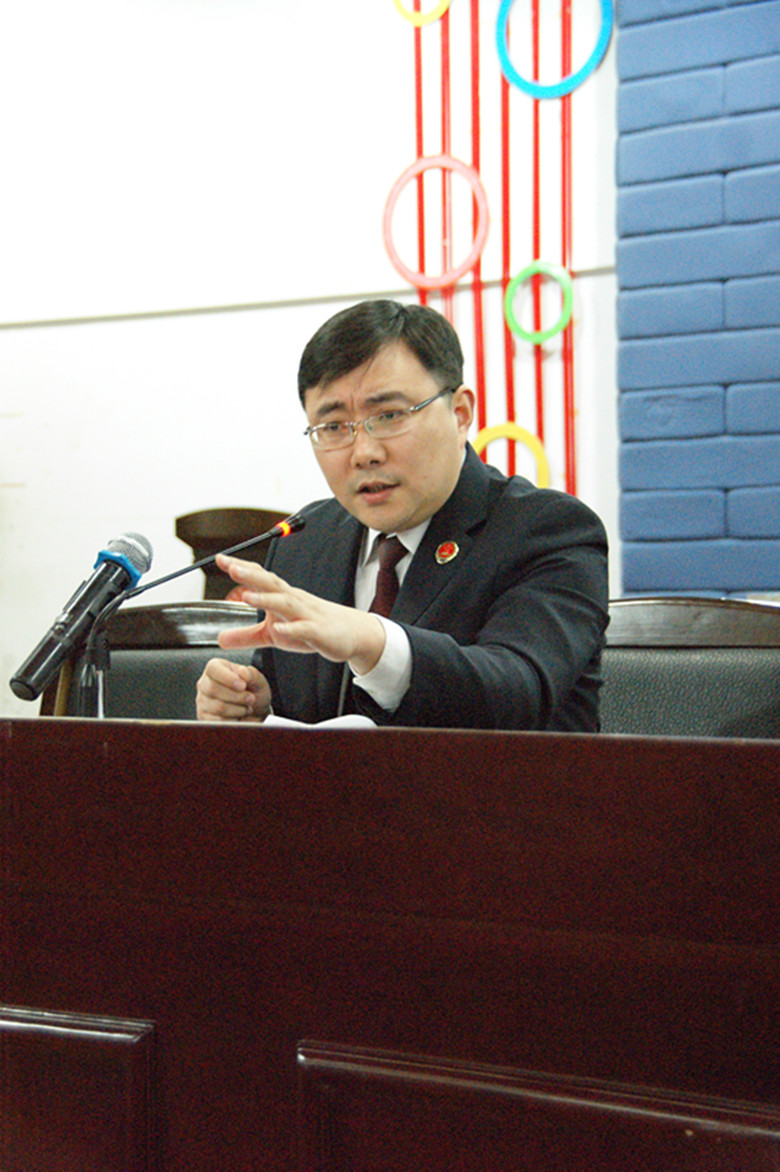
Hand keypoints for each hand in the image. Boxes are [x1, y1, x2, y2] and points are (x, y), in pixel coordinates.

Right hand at [196, 657, 271, 721]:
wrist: (254, 708)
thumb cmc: (253, 690)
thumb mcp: (257, 680)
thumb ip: (251, 674)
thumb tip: (242, 672)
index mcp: (215, 667)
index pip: (213, 669)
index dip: (228, 678)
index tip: (243, 686)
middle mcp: (204, 683)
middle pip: (213, 689)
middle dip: (237, 696)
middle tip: (251, 699)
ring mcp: (202, 701)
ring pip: (218, 707)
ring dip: (238, 709)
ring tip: (247, 707)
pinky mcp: (204, 717)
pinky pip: (218, 721)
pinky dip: (233, 720)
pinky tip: (239, 716)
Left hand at [214, 554, 385, 675]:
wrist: (352, 633)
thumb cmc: (312, 627)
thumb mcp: (274, 634)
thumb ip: (247, 636)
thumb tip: (220, 639)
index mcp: (282, 597)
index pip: (260, 578)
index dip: (241, 568)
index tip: (220, 559)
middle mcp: (294, 600)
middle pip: (271, 583)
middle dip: (251, 575)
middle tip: (231, 567)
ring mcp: (306, 615)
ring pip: (286, 603)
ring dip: (267, 598)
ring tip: (248, 596)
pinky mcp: (318, 632)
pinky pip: (304, 629)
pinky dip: (291, 628)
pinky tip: (278, 629)